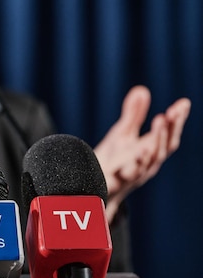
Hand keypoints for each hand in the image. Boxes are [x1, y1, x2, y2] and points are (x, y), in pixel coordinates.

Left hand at [94, 85, 190, 221]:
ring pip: (149, 160)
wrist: (94, 187)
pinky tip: (138, 153)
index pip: (169, 135)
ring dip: (155, 143)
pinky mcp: (116, 181)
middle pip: (163, 147)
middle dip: (168, 130)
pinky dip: (134, 164)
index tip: (183, 103)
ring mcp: (133, 173)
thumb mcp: (123, 134)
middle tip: (170, 113)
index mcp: (150, 151)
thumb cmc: (113, 160)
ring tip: (158, 124)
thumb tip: (142, 90)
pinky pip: (126, 175)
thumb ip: (133, 114)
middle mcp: (146, 164)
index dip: (177, 120)